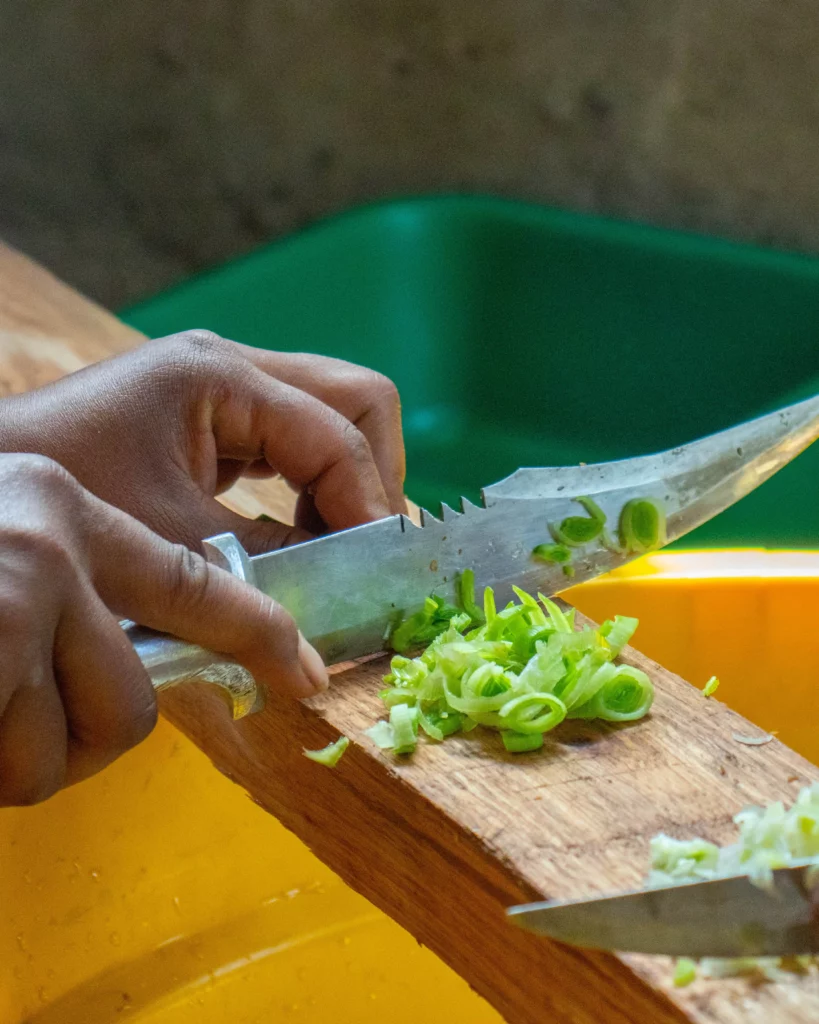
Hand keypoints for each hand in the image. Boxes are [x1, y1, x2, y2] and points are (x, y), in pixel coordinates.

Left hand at [0, 331, 406, 553]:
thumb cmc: (60, 497)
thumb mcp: (167, 539)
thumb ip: (263, 562)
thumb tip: (334, 600)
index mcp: (221, 376)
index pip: (336, 432)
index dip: (367, 504)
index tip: (374, 571)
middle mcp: (232, 366)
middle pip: (355, 401)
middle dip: (373, 477)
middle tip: (367, 550)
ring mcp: (225, 387)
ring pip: (333, 416)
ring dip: (346, 484)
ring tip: (337, 551)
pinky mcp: (216, 417)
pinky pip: (294, 441)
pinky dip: (312, 489)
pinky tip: (300, 538)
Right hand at [0, 454, 327, 806]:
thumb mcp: (15, 541)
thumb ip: (94, 579)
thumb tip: (158, 651)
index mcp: (67, 505)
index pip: (195, 581)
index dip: (258, 636)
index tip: (308, 675)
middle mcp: (55, 542)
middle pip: (145, 690)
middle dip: (96, 722)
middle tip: (23, 713)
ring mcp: (19, 595)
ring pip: (102, 730)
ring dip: (38, 748)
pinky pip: (33, 764)